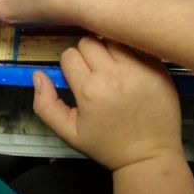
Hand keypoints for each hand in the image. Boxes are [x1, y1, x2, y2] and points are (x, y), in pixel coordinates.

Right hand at [32, 36, 184, 169]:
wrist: (149, 156)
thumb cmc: (108, 144)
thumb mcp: (69, 132)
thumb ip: (45, 105)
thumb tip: (37, 75)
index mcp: (89, 90)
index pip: (69, 55)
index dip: (70, 65)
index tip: (78, 76)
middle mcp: (114, 75)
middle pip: (89, 41)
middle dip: (87, 53)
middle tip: (95, 70)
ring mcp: (138, 68)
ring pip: (112, 38)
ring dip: (109, 48)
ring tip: (113, 66)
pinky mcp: (156, 66)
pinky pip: (136, 43)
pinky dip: (130, 50)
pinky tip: (130, 65)